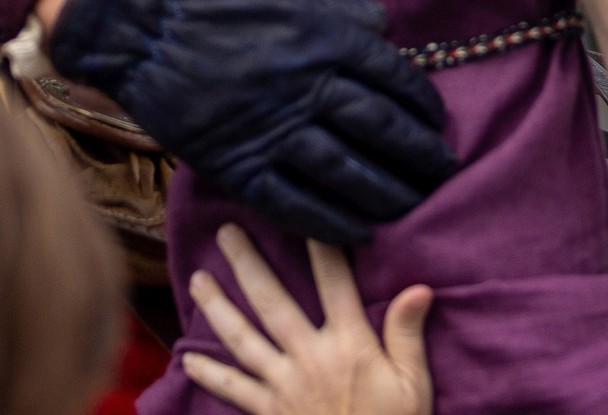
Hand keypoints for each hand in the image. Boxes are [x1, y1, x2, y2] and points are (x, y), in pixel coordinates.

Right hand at [47, 0, 458, 245]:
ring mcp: (272, 130)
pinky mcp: (237, 165)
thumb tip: (383, 28)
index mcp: (323, 38)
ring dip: (387, 194)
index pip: (392, 78)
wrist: (141, 21)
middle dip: (419, 155)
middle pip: (380, 130)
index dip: (422, 104)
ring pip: (346, 172)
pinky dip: (331, 223)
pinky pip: (293, 203)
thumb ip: (339, 6)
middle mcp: (307, 87)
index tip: (437, 122)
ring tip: (414, 207)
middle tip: (445, 173)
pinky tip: (360, 234)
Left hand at [184, 224, 434, 414]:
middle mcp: (310, 357)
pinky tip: (188, 357)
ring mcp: (284, 385)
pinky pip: (233, 389)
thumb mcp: (414, 384)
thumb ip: (407, 334)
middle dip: (248, 264)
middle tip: (226, 232)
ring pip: (243, 338)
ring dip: (218, 307)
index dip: (321, 247)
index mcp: (350, 344)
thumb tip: (418, 287)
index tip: (304, 213)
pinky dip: (209, 374)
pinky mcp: (269, 412)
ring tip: (198, 280)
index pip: (334, 283)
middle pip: (273, 301)